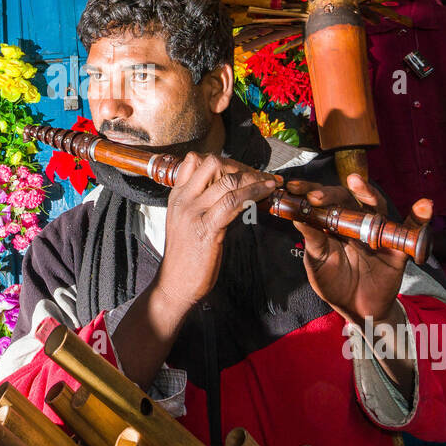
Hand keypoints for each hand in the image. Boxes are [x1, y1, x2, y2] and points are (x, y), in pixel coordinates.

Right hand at [155, 152, 280, 312]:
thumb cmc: (185, 257)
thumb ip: (201, 204)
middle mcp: (184, 200)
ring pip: (227, 181)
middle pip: (213, 163)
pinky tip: (266, 193)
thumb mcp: (185, 222)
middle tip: (259, 176)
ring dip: (255, 178)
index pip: (195, 160)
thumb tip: (230, 192)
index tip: (243, 170)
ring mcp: (194, 213)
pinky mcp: (207, 229)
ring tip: (272, 183)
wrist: (174, 285)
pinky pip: (233, 202)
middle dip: (241, 166)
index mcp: (177, 196)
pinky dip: (254, 193)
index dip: (224, 160)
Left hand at [290, 174, 432, 324]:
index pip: (322, 201)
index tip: (292, 188)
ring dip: (368, 193)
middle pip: (347, 198)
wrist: (357, 310)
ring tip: (357, 182)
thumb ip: (312, 240)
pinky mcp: (397, 246)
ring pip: (376, 206)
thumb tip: (297, 216)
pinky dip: (420, 217)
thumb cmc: (334, 283)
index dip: (309, 191)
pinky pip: (411, 229)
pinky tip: (424, 205)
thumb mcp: (318, 263)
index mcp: (334, 223)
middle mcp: (356, 221)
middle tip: (315, 197)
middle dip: (330, 194)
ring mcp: (377, 231)